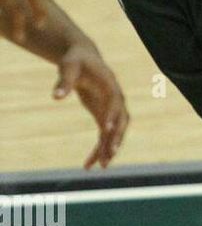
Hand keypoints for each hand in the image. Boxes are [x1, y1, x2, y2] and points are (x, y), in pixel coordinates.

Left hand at [54, 44, 128, 169]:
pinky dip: (99, 150)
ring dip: (110, 148)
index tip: (107, 129)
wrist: (83, 59)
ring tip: (102, 166)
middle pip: (122, 121)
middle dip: (117, 137)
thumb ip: (64, 81)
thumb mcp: (69, 67)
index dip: (113, 116)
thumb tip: (56, 97)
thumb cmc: (75, 60)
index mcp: (110, 85)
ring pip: (115, 133)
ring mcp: (111, 109)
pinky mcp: (104, 116)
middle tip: (110, 154)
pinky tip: (89, 165)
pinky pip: (104, 137)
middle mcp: (116, 99)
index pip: (115, 102)